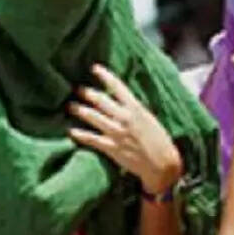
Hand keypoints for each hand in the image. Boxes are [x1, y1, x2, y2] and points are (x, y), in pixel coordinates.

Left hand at [68, 64, 181, 193]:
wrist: (163, 165)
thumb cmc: (161, 142)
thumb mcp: (151, 120)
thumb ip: (135, 110)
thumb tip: (123, 102)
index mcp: (137, 109)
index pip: (118, 87)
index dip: (105, 76)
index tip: (94, 69)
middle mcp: (125, 118)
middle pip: (100, 100)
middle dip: (87, 93)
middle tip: (78, 89)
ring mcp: (116, 133)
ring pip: (93, 117)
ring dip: (79, 110)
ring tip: (71, 106)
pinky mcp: (111, 147)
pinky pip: (91, 138)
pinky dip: (79, 134)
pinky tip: (71, 131)